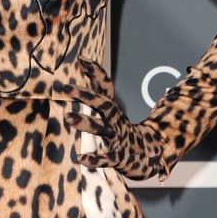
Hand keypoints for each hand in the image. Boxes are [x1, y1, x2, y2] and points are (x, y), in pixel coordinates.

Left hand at [65, 57, 165, 179]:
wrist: (149, 156)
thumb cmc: (121, 131)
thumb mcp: (111, 111)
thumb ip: (98, 91)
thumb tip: (83, 62)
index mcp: (113, 110)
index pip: (106, 86)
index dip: (96, 72)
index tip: (82, 58)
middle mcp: (116, 121)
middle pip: (104, 104)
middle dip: (86, 96)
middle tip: (67, 88)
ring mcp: (118, 138)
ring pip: (102, 128)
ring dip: (85, 122)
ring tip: (67, 117)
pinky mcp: (118, 157)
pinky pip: (106, 158)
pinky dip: (94, 159)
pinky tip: (81, 159)